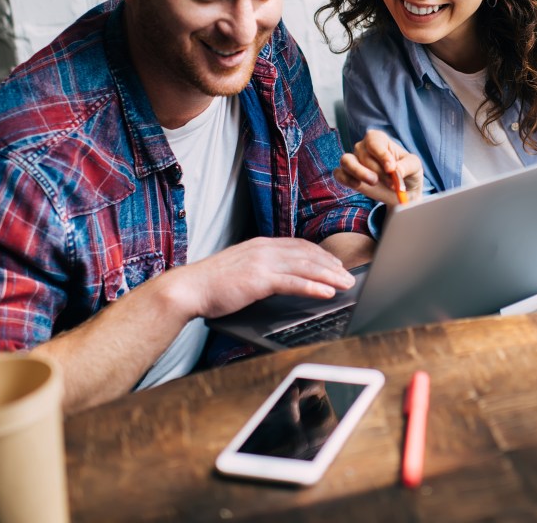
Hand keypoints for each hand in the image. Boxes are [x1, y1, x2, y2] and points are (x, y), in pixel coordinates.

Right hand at [182, 237, 355, 319]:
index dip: (320, 255)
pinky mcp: (259, 279)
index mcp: (261, 245)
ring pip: (305, 267)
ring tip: (345, 285)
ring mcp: (263, 262)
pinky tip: (327, 292)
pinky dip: (313, 287)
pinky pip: (293, 283)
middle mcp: (265, 249)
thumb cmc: (211, 284)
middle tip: (348, 277)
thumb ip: (259, 268)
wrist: (188, 288)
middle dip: (331, 266)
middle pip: (307, 255)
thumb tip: (275, 277)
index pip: (299, 246)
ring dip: (329, 276)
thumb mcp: (240, 268)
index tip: (334, 264)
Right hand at [333, 129, 423, 205]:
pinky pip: (339, 174)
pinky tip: (359, 186)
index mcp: (378, 139)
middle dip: (378, 171)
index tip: (391, 169)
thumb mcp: (415, 166)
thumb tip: (395, 170)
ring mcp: (353, 160)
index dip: (382, 155)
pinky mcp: (347, 175)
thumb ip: (406, 166)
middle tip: (392, 183)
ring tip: (373, 182)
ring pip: (346, 161)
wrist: (402, 192)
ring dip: (359, 172)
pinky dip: (347, 179)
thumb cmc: (407, 173)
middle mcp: (363, 147)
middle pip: (364, 156)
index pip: (374, 142)